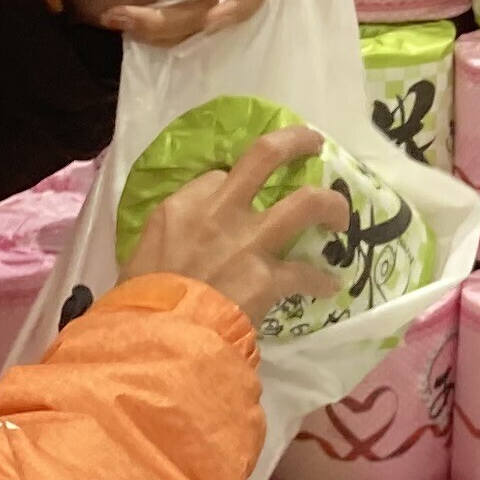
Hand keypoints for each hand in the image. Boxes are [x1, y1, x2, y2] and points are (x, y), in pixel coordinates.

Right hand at [123, 125, 347, 325]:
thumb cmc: (139, 302)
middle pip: (265, 156)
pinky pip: (306, 273)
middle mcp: (219, 212)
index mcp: (181, 207)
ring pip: (306, 202)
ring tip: (341, 217)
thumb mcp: (141, 255)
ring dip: (330, 205)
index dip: (236, 183)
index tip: (245, 195)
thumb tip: (183, 249)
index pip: (218, 177)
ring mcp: (248, 241)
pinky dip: (320, 281)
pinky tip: (328, 287)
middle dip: (295, 143)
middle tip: (314, 143)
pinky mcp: (268, 276)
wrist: (157, 337)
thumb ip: (169, 239)